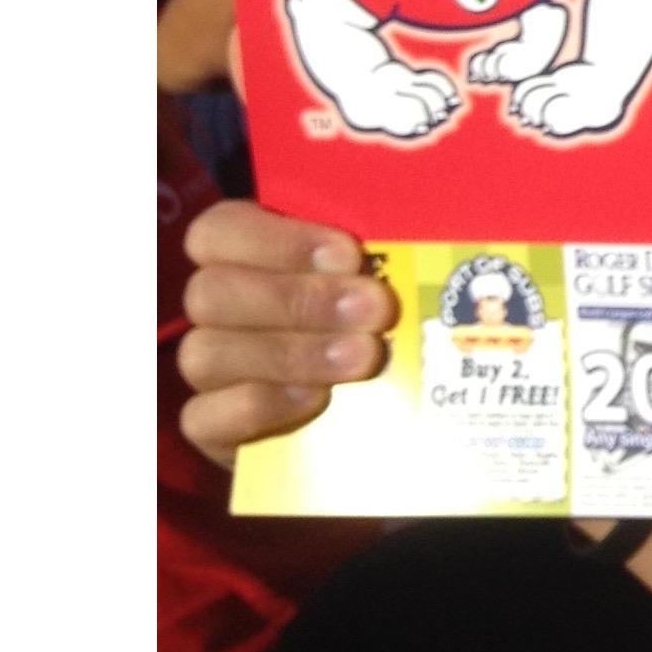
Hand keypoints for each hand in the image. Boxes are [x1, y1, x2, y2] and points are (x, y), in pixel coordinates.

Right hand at [175, 197, 392, 466]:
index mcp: (241, 254)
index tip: (349, 254)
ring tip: (362, 358)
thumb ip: (382, 249)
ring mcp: (207, 370)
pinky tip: (316, 399)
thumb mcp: (375, 276)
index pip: (219, 230)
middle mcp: (214, 308)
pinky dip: (262, 405)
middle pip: (211, 292)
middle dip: (298, 300)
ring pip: (207, 353)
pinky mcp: (209, 427)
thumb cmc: (372, 318)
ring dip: (291, 353)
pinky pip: (206, 416)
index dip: (278, 240)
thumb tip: (445, 223)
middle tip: (375, 311)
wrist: (366, 411)